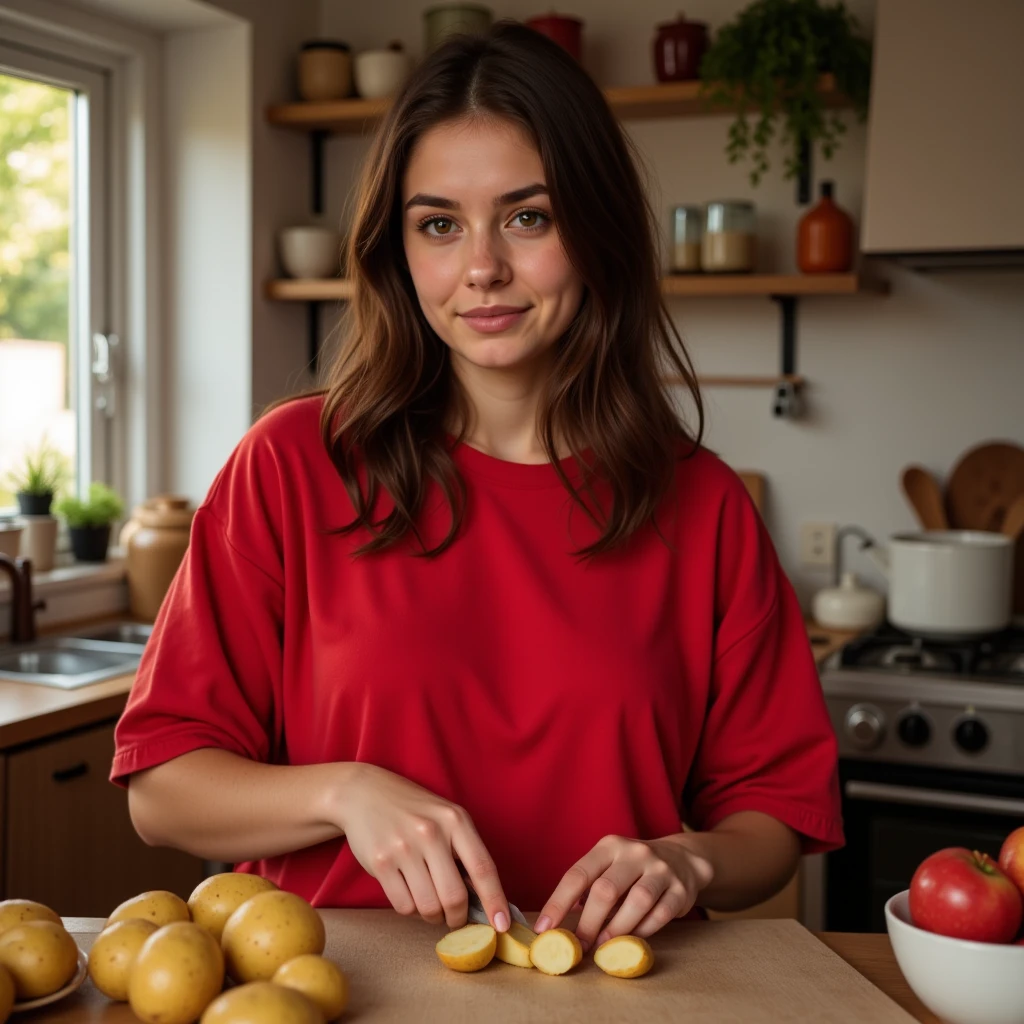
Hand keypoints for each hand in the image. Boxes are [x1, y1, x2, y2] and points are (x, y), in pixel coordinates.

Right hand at [335, 763, 510, 931]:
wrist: (366, 793)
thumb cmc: (414, 810)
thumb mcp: (446, 818)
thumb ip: (465, 851)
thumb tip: (485, 900)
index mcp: (455, 820)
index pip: (483, 868)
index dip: (495, 901)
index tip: (502, 925)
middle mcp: (431, 832)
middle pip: (455, 897)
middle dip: (457, 917)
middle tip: (454, 917)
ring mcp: (403, 847)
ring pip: (428, 907)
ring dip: (432, 916)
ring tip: (430, 902)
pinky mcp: (380, 862)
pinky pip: (403, 906)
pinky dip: (410, 909)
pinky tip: (409, 892)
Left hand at [535, 834, 713, 950]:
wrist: (681, 859)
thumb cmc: (632, 869)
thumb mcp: (608, 867)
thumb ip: (587, 889)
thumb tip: (557, 923)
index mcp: (609, 846)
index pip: (577, 874)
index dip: (558, 903)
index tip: (544, 929)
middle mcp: (634, 853)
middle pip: (606, 890)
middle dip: (588, 923)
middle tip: (577, 947)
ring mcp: (660, 869)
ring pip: (637, 901)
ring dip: (616, 930)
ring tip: (603, 948)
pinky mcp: (680, 889)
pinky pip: (661, 914)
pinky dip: (644, 930)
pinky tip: (632, 940)